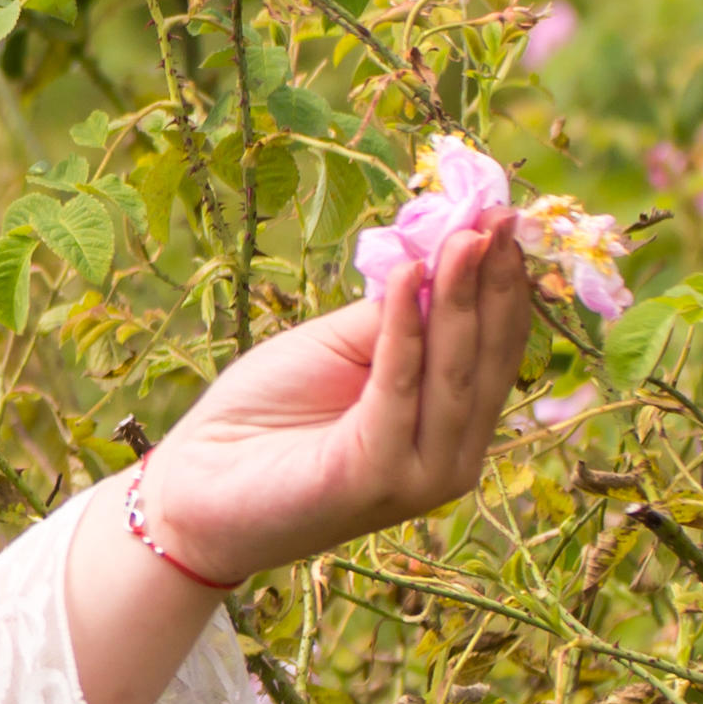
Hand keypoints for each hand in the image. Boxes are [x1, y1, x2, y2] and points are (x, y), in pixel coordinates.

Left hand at [134, 220, 541, 583]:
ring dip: (459, 295)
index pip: (495, 349)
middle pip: (486, 358)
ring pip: (453, 372)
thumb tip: (442, 260)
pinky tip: (408, 274)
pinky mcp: (380, 478)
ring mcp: (421, 476)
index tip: (505, 216)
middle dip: (493, 282)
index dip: (503, 283)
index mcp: (451, 427)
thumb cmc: (267, 414)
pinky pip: (398, 387)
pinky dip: (404, 328)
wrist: (198, 488)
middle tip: (499, 215)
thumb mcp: (342, 349)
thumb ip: (396, 319)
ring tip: (466, 236)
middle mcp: (451, 458)